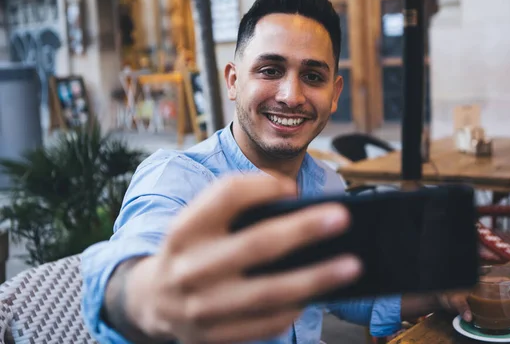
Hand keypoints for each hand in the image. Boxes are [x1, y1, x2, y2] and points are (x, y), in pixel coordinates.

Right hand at [124, 174, 361, 343]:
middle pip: (256, 244)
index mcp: (184, 229)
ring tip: (350, 266)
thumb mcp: (198, 221)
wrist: (152, 299)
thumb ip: (235, 204)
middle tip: (342, 218)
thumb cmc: (191, 249)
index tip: (293, 187)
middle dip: (303, 229)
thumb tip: (294, 202)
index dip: (262, 186)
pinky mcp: (213, 336)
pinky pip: (264, 324)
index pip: (225, 195)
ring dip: (315, 278)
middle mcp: (190, 267)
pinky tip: (314, 295)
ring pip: (268, 292)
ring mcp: (201, 306)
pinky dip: (294, 308)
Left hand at [437, 285, 509, 321]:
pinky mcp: (481, 306)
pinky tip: (508, 320)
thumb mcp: (453, 298)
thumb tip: (469, 317)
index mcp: (480, 283)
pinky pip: (495, 308)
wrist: (439, 298)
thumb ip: (461, 306)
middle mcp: (484, 289)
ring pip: (501, 301)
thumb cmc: (446, 293)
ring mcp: (483, 297)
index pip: (500, 280)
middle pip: (504, 292)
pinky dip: (503, 314)